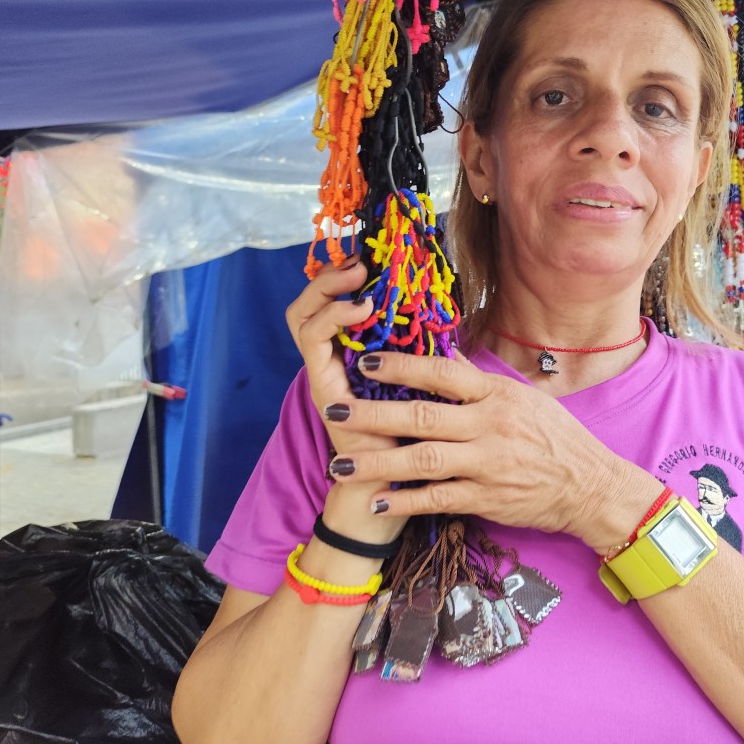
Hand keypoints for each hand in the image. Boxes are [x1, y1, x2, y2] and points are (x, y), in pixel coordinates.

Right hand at [284, 258, 404, 543]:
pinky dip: (333, 319)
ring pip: (302, 318)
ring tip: (357, 278)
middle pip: (307, 305)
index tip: (368, 257)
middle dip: (328, 276)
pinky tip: (359, 310)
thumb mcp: (423, 384)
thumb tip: (441, 310)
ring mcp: (321, 375)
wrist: (400, 486)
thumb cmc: (416, 436)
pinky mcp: (322, 389)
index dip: (340, 276)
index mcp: (351, 356)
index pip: (329, 303)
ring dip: (328, 291)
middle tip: (357, 260)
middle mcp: (329, 363)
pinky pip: (314, 343)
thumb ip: (423, 350)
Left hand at [320, 351, 659, 550]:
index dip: (401, 366)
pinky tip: (377, 501)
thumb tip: (439, 355)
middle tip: (333, 411)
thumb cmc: (554, 438)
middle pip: (420, 417)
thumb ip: (478, 383)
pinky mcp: (487, 498)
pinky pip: (438, 500)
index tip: (364, 361)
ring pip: (421, 461)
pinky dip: (405, 502)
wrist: (590, 485)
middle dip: (372, 415)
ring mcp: (487, 464)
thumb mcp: (521, 398)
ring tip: (340, 465)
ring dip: (377, 463)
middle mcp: (489, 426)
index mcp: (495, 394)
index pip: (442, 373)